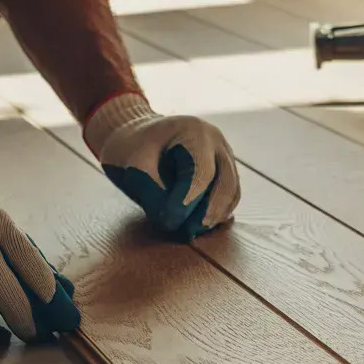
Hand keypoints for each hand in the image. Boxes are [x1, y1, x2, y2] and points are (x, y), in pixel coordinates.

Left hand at [84, 93, 239, 240]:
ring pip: (232, 191)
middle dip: (210, 211)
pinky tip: (200, 224)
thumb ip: (153, 193)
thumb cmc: (131, 147)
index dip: (189, 200)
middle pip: (226, 182)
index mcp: (194, 132)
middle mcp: (216, 141)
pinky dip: (218, 212)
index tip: (171, 221)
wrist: (134, 135)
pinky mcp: (223, 171)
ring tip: (194, 230)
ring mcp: (223, 155)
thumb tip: (174, 222)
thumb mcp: (134, 167)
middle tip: (190, 231)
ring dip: (216, 214)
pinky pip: (230, 195)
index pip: (201, 172)